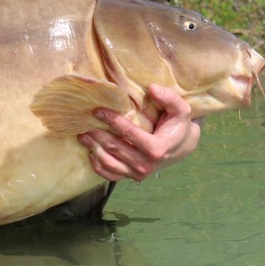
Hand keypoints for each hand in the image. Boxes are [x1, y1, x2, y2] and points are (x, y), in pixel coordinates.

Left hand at [78, 84, 200, 182]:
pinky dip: (98, 167)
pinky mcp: (132, 177)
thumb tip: (152, 88)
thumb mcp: (181, 108)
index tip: (98, 111)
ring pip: (110, 164)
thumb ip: (169, 97)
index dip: (113, 121)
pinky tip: (90, 154)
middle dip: (97, 135)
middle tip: (84, 124)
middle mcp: (147, 165)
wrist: (182, 146)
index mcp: (157, 148)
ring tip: (82, 136)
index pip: (129, 134)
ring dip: (94, 149)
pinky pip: (111, 176)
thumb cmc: (178, 124)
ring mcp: (138, 173)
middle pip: (115, 149)